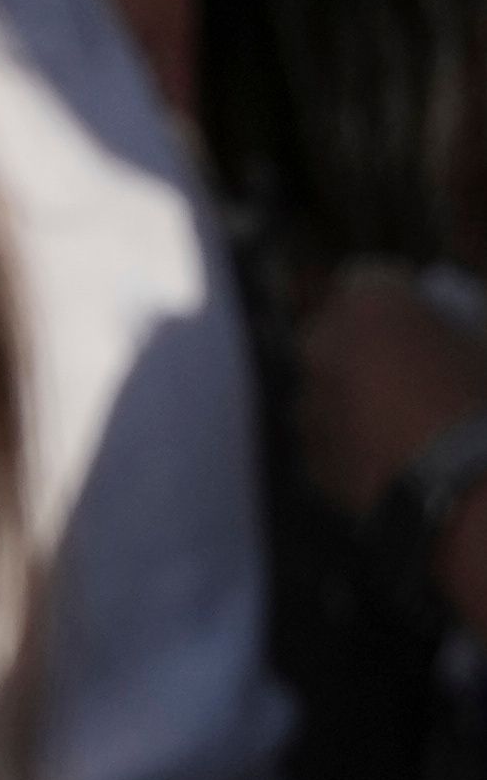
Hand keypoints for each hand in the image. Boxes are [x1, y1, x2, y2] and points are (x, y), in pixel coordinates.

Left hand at [293, 257, 486, 517]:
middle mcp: (320, 343)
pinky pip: (330, 442)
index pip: (371, 278)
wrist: (473, 502)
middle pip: (338, 332)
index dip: (402, 297)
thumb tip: (457, 328)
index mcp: (368, 302)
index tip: (427, 317)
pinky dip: (354, 448)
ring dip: (355, 399)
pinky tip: (398, 467)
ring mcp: (308, 404)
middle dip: (369, 347)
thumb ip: (466, 325)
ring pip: (328, 389)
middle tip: (414, 375)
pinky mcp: (310, 461)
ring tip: (409, 429)